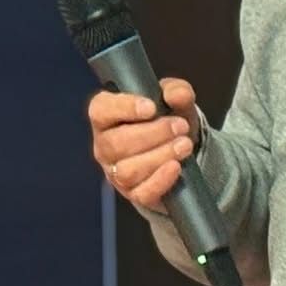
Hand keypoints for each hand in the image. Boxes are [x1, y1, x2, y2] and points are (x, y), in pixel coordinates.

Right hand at [87, 78, 198, 210]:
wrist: (182, 151)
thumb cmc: (169, 120)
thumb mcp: (176, 100)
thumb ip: (177, 91)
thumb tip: (176, 94)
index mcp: (107, 117)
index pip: (100, 110)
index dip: (123, 108)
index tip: (151, 107)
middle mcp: (105, 145)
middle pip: (116, 143)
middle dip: (153, 134)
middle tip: (180, 126)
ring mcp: (116, 173)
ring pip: (128, 170)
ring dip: (160, 156)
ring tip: (184, 145)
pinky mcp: (133, 193)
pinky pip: (141, 193)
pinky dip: (161, 180)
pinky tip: (177, 167)